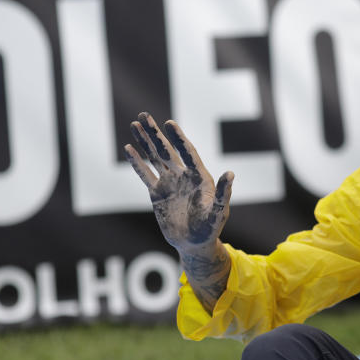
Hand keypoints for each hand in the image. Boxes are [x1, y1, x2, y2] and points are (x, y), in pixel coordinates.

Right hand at [125, 112, 233, 256]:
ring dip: (145, 142)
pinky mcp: (157, 193)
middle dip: (156, 133)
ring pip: (154, 157)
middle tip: (144, 115)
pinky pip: (145, 174)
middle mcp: (183, 175)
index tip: (169, 123)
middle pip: (167, 150)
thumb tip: (230, 173)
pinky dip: (137, 162)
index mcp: (199, 176)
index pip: (187, 152)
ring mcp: (169, 182)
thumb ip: (223, 193)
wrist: (194, 243)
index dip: (179, 138)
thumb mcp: (219, 212)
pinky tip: (129, 148)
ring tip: (135, 124)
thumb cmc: (211, 228)